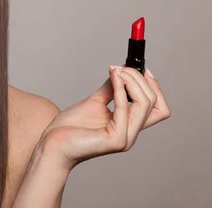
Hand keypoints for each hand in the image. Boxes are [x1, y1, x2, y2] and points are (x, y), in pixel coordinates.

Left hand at [37, 65, 170, 170]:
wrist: (53, 143)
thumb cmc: (71, 126)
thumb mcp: (95, 102)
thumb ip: (110, 89)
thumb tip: (121, 71)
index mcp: (129, 125)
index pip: (158, 108)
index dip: (154, 86)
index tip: (141, 68)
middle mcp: (131, 133)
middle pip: (154, 103)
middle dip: (140, 80)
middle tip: (122, 67)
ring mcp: (126, 138)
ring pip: (145, 104)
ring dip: (132, 82)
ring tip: (117, 70)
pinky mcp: (116, 139)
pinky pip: (124, 108)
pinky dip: (120, 90)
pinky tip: (113, 78)